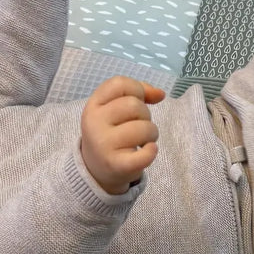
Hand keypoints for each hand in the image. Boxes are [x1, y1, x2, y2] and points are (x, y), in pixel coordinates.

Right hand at [80, 77, 165, 194]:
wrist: (95, 169)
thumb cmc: (111, 133)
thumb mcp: (114, 109)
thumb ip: (137, 94)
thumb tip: (160, 94)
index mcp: (93, 105)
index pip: (119, 83)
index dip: (137, 89)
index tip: (138, 101)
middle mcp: (94, 123)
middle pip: (134, 105)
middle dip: (145, 115)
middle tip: (138, 127)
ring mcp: (104, 144)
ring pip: (144, 128)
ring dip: (151, 134)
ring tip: (142, 141)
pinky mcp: (117, 165)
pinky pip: (146, 154)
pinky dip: (152, 152)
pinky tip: (147, 151)